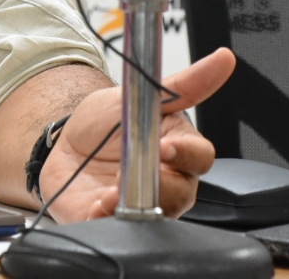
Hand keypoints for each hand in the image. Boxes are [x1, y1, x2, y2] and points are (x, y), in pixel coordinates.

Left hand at [39, 48, 234, 221]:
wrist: (65, 144)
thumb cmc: (108, 122)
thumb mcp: (140, 95)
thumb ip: (184, 84)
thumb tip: (223, 58)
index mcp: (178, 150)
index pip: (199, 158)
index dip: (187, 155)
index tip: (166, 147)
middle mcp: (167, 183)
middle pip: (182, 195)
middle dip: (161, 187)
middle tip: (131, 173)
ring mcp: (143, 206)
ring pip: (154, 218)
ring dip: (134, 207)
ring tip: (110, 193)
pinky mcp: (113, 223)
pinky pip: (117, 230)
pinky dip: (106, 220)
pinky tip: (96, 205)